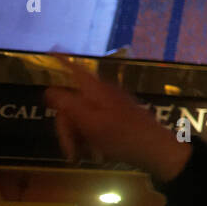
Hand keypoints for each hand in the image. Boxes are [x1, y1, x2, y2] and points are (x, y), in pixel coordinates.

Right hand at [42, 57, 191, 183]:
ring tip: (86, 155)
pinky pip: (96, 126)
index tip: (52, 50)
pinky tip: (97, 154)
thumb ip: (67, 104)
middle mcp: (104, 94)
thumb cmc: (123, 136)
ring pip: (83, 118)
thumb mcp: (89, 121)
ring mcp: (113, 106)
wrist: (158, 150)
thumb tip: (48, 90)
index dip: (62, 61)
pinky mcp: (119, 119)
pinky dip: (92, 139)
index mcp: (95, 90)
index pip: (75, 69)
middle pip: (73, 103)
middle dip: (68, 128)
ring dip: (79, 138)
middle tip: (70, 151)